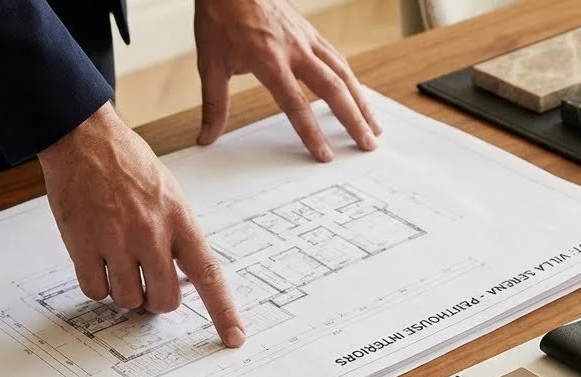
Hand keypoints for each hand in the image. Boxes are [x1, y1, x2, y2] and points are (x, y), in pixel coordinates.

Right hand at [37, 104, 243, 345]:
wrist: (84, 138)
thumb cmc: (128, 164)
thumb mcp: (170, 194)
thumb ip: (178, 235)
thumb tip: (183, 277)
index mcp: (180, 221)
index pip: (209, 275)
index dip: (223, 311)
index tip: (234, 337)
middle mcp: (152, 234)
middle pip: (165, 300)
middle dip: (157, 301)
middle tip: (148, 283)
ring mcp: (116, 241)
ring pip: (129, 301)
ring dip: (125, 293)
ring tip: (119, 265)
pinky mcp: (83, 245)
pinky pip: (96, 291)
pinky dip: (98, 286)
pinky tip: (97, 263)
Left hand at [194, 0, 379, 160]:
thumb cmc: (220, 17)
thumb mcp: (211, 63)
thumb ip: (214, 105)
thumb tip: (207, 137)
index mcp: (269, 60)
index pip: (296, 104)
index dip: (311, 132)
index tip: (325, 155)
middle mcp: (295, 50)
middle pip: (332, 89)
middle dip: (353, 120)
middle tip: (368, 144)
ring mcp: (307, 39)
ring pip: (343, 73)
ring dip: (361, 101)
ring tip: (374, 126)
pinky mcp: (311, 32)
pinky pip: (338, 59)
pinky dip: (351, 80)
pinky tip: (358, 95)